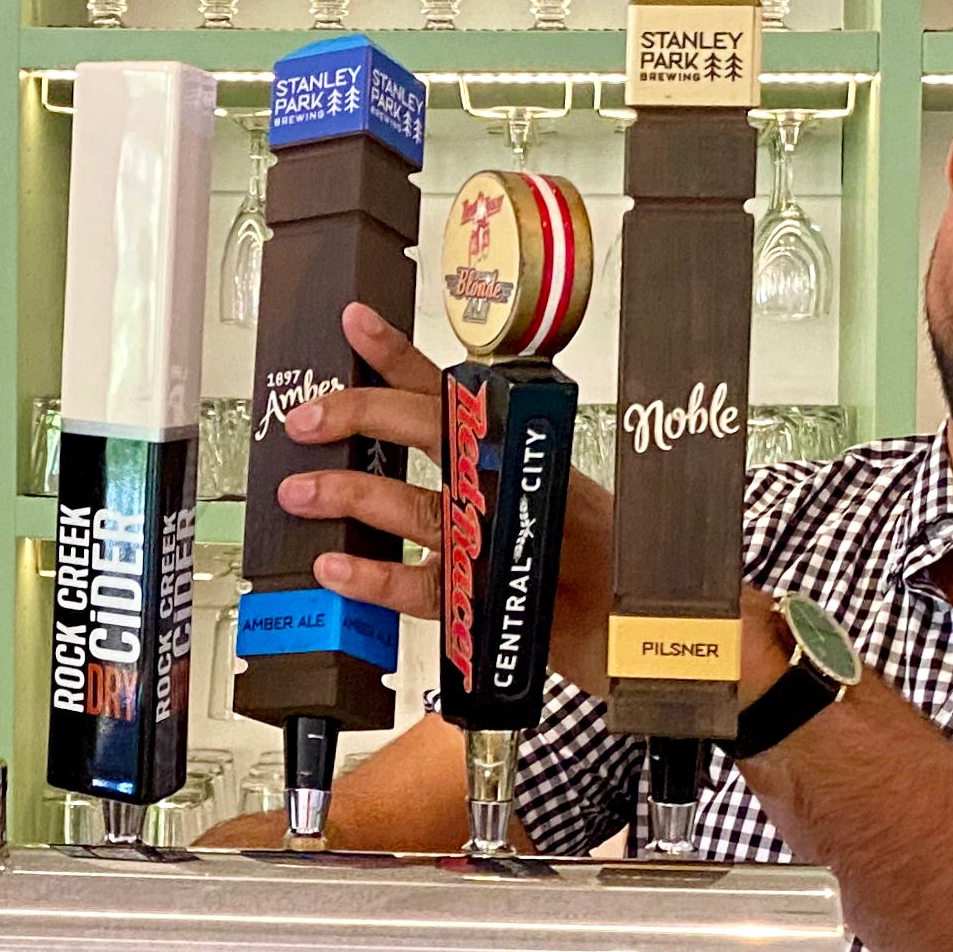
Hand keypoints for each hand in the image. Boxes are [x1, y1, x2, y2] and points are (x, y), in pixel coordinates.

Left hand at [277, 305, 620, 694]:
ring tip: (301, 493)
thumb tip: (402, 466)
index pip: (456, 391)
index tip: (355, 322)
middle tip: (306, 416)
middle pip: (432, 431)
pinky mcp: (496, 602)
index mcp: (526, 452)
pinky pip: (425, 587)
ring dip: (352, 495)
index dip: (400, 355)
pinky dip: (376, 577)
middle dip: (361, 414)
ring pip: (420, 505)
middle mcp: (515, 486)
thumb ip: (487, 476)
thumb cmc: (605, 562)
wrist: (651, 629)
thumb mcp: (553, 496)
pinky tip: (336, 568)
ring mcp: (505, 542)